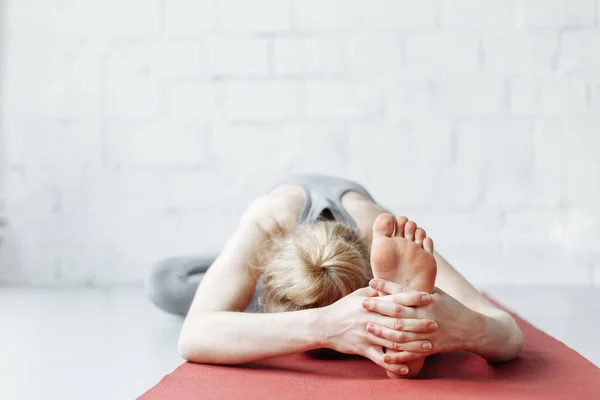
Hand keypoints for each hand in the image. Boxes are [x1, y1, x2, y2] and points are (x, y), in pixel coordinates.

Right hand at [319, 287, 436, 375]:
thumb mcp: (357, 296)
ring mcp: (367, 335)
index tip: (429, 297)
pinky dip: (394, 365)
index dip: (413, 298)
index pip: (395, 299)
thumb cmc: (343, 308)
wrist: (324, 325)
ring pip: (393, 341)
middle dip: (418, 323)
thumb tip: (391, 284)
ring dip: (412, 344)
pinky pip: (380, 359)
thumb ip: (375, 291)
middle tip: (435, 324)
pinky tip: (407, 369)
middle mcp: (370, 319)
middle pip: (398, 321)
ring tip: (428, 346)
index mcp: (370, 304)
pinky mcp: (362, 349)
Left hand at [362, 279, 482, 364]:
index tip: (371, 281)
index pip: (403, 291)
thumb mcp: (437, 292)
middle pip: (398, 311)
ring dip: (383, 331)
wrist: (472, 328)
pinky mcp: (430, 348)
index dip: (386, 286)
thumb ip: (419, 287)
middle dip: (378, 307)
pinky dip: (396, 356)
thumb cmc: (451, 306)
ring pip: (401, 333)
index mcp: (428, 299)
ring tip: (368, 326)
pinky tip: (383, 356)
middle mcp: (427, 315)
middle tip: (362, 303)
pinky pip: (410, 353)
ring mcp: (428, 333)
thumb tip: (400, 274)